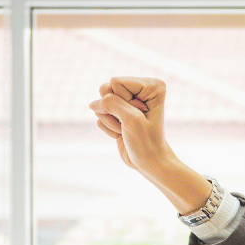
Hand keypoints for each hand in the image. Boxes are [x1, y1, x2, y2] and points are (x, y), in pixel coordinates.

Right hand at [89, 76, 211, 211]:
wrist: (149, 162)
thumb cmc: (146, 142)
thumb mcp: (130, 119)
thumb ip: (110, 103)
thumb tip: (92, 104)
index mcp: (151, 85)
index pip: (116, 82)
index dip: (121, 102)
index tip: (137, 116)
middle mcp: (140, 89)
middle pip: (106, 89)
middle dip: (113, 110)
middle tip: (129, 123)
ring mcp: (128, 101)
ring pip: (101, 103)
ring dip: (110, 120)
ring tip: (125, 129)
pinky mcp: (118, 112)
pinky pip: (101, 114)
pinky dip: (108, 127)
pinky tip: (122, 133)